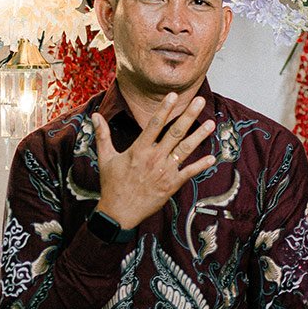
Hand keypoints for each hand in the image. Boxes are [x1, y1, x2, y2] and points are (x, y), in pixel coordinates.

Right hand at [92, 92, 214, 230]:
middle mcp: (154, 158)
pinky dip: (200, 165)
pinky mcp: (171, 185)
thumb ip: (103, 135)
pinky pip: (189, 173)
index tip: (173, 95)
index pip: (154, 124)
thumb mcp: (105, 158)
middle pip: (175, 133)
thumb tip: (95, 116)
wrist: (119, 213)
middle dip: (188, 116)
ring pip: (185, 150)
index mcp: (139, 150)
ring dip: (199, 136)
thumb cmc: (112, 185)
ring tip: (211, 123)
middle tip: (200, 101)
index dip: (164, 109)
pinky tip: (212, 157)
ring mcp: (164, 171)